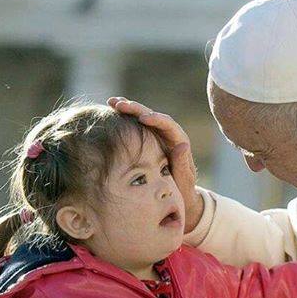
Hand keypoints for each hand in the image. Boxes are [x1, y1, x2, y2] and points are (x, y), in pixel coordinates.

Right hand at [107, 96, 203, 232]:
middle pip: (153, 116)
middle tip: (119, 104)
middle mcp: (169, 135)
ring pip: (143, 117)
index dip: (156, 119)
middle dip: (137, 109)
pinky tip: (112, 111)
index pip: (168, 125)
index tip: (143, 117)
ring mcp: (158, 136)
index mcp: (179, 141)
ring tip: (112, 103)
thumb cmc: (183, 190)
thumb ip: (183, 164)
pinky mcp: (148, 139)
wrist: (180, 195)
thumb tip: (182, 144)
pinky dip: (126, 118)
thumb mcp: (184, 180)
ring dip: (129, 109)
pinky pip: (137, 125)